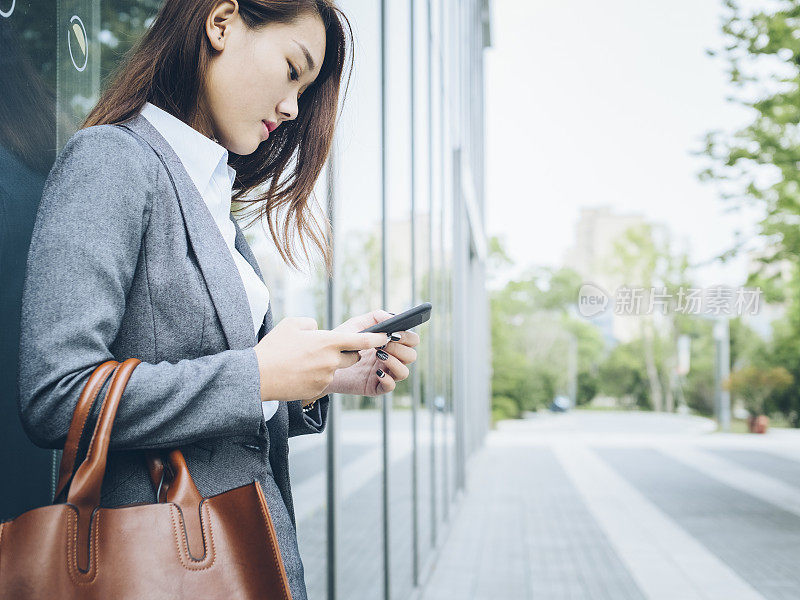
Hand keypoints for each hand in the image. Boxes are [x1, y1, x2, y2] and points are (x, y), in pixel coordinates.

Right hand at [253, 317, 387, 401]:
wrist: (257, 376)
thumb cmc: (273, 348)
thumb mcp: (291, 325)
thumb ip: (311, 324)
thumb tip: (318, 330)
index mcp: (328, 342)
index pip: (361, 340)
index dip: (376, 338)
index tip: (386, 336)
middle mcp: (331, 360)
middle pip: (353, 357)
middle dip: (348, 353)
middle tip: (328, 349)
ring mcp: (325, 377)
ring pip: (335, 369)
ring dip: (326, 365)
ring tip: (303, 361)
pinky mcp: (317, 389)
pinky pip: (323, 380)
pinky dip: (315, 376)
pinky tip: (298, 372)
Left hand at [325, 309, 419, 396]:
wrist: (324, 362)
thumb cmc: (341, 342)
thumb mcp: (356, 324)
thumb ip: (375, 317)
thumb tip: (393, 317)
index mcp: (390, 343)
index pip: (412, 340)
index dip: (408, 336)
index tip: (394, 333)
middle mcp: (391, 358)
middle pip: (412, 355)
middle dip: (400, 348)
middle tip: (383, 344)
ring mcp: (384, 373)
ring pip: (405, 372)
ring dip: (395, 362)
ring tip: (378, 355)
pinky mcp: (375, 387)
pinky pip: (391, 386)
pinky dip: (387, 379)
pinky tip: (376, 372)